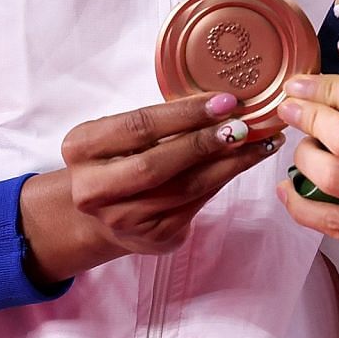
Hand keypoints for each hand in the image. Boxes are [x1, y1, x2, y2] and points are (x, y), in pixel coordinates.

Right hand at [19, 92, 284, 283]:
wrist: (98, 214)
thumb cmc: (116, 159)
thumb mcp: (118, 134)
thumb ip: (157, 122)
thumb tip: (219, 102)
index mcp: (81, 148)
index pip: (138, 126)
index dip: (185, 114)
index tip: (224, 100)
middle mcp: (93, 189)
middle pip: (158, 163)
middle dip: (205, 142)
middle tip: (243, 124)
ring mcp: (123, 219)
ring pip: (185, 187)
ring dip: (228, 163)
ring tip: (257, 141)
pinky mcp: (153, 237)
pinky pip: (197, 203)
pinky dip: (225, 179)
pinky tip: (244, 162)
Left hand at [274, 73, 338, 266]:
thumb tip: (324, 93)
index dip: (325, 88)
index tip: (301, 87)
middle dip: (308, 120)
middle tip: (294, 114)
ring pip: (335, 181)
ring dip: (304, 158)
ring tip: (304, 149)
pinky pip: (337, 225)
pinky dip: (302, 205)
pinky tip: (291, 188)